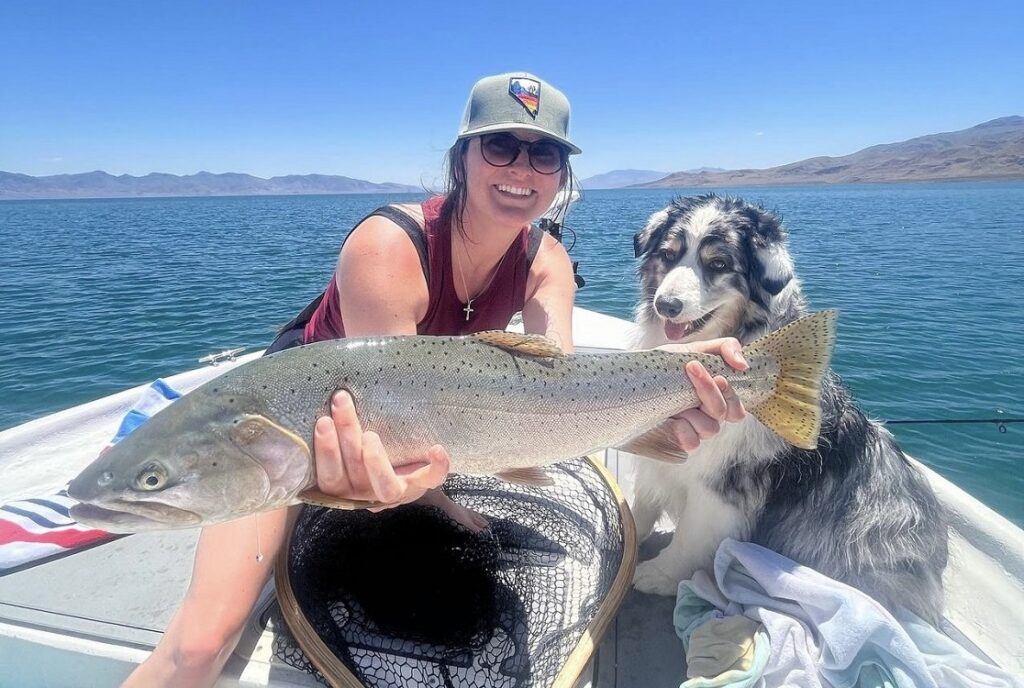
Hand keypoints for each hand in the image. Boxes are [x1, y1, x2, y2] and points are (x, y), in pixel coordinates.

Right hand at [313, 391, 449, 508]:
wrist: (405, 476)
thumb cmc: (368, 455)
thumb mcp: (350, 448)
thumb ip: (340, 433)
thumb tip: (332, 396)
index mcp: (344, 486)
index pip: (329, 476)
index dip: (325, 451)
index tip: (323, 421)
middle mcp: (366, 494)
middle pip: (353, 472)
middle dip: (345, 437)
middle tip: (341, 405)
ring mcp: (395, 492)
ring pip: (385, 486)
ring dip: (376, 461)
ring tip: (370, 435)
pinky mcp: (420, 486)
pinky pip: (431, 480)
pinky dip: (436, 467)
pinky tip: (436, 449)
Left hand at [663, 338, 747, 450]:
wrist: (630, 378)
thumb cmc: (663, 365)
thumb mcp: (693, 349)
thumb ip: (725, 348)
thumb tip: (743, 364)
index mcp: (715, 397)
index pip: (737, 406)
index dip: (731, 393)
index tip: (715, 374)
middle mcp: (707, 415)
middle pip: (725, 413)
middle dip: (709, 391)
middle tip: (691, 369)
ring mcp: (693, 429)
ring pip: (710, 428)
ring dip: (693, 409)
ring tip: (673, 396)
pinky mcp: (677, 440)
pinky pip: (692, 442)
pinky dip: (683, 430)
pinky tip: (672, 418)